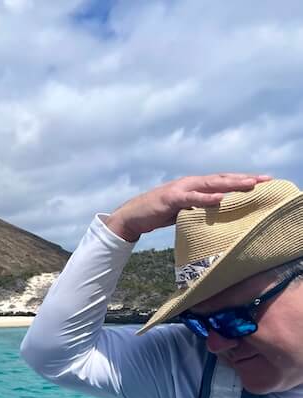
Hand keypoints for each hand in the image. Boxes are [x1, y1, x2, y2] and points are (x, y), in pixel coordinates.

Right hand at [105, 173, 270, 241]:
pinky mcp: (172, 198)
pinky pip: (192, 198)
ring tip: (250, 185)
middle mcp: (190, 183)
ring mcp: (181, 189)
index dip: (242, 179)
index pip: (222, 180)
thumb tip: (216, 212)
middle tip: (266, 179)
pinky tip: (220, 198)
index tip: (264, 181)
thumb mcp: (183, 210)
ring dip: (231, 184)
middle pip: (222, 178)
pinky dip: (207, 198)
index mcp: (194, 185)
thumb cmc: (158, 213)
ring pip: (211, 185)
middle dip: (244, 178)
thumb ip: (199, 208)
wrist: (133, 216)